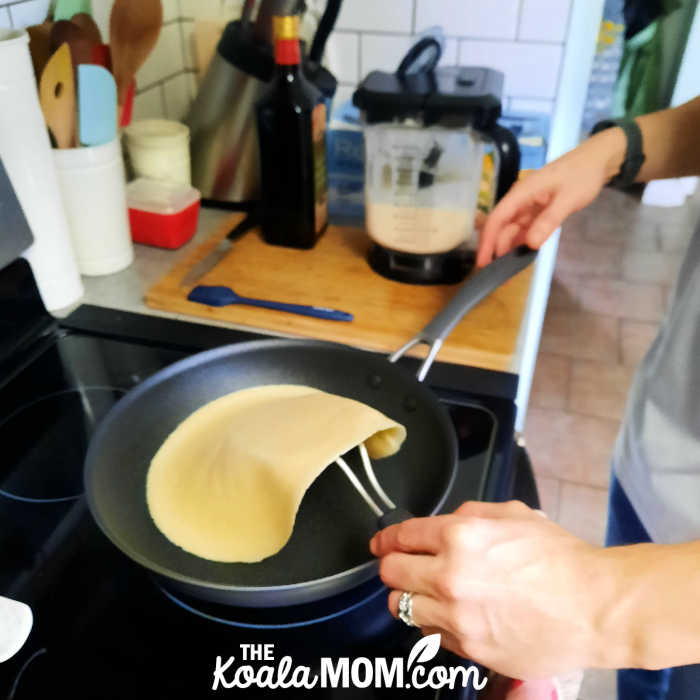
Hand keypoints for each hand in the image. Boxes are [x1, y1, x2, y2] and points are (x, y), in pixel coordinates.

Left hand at [370, 500, 616, 678]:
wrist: (595, 607)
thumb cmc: (561, 560)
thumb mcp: (513, 515)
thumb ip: (469, 514)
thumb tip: (442, 523)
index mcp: (460, 536)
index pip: (400, 536)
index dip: (385, 539)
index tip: (380, 543)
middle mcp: (450, 576)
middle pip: (391, 573)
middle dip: (392, 566)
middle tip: (401, 565)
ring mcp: (457, 616)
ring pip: (402, 607)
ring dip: (408, 597)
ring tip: (427, 592)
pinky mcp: (468, 648)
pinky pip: (430, 634)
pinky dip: (433, 623)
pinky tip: (454, 614)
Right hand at [476, 128, 625, 266]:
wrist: (596, 162)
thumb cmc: (582, 175)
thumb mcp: (568, 199)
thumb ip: (549, 221)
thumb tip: (530, 244)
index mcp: (521, 194)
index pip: (496, 219)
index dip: (487, 242)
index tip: (482, 263)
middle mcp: (519, 201)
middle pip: (501, 229)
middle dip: (497, 252)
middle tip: (499, 277)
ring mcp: (527, 208)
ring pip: (511, 232)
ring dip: (509, 251)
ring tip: (509, 274)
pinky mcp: (535, 213)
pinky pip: (523, 231)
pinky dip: (521, 245)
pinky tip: (522, 259)